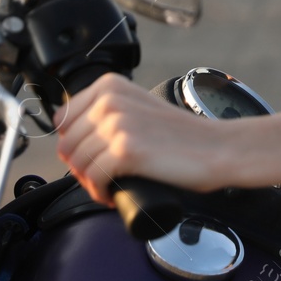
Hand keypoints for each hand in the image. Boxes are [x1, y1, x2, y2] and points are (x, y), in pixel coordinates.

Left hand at [53, 73, 230, 205]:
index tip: (86, 157)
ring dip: (89, 183)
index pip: (63, 118)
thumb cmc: (183, 135)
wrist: (217, 149)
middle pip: (67, 144)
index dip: (72, 143)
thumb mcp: (139, 107)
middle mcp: (110, 101)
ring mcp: (117, 124)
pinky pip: (94, 178)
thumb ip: (111, 111)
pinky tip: (111, 195)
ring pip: (77, 164)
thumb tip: (77, 135)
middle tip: (99, 179)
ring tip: (107, 188)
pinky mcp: (126, 151)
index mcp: (110, 86)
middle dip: (79, 168)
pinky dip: (99, 192)